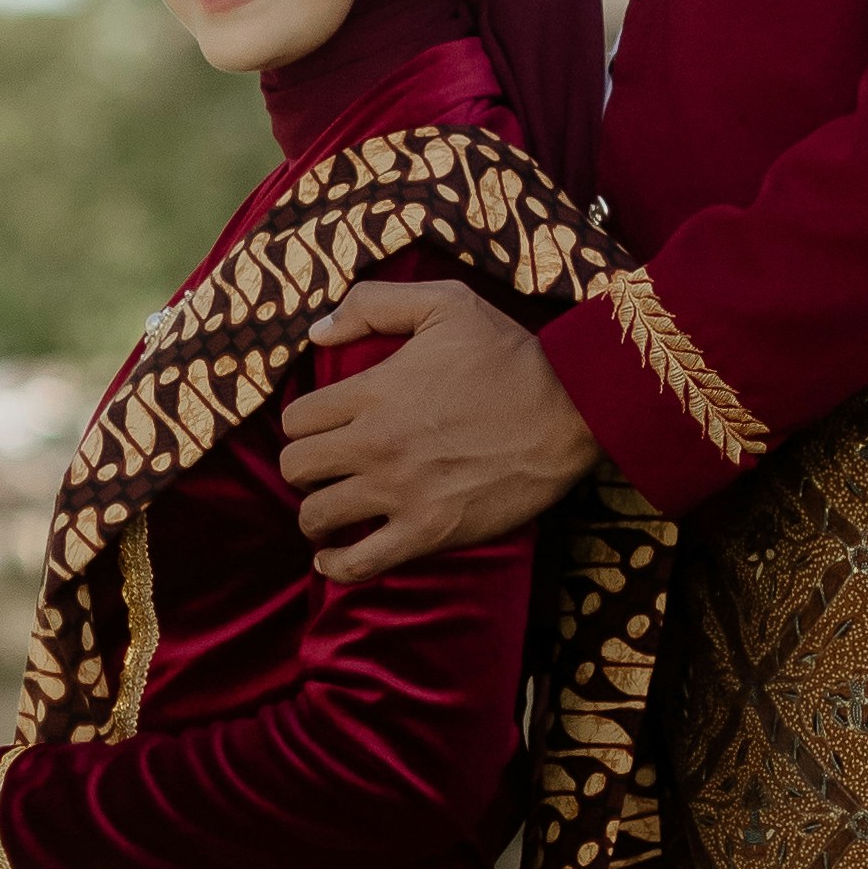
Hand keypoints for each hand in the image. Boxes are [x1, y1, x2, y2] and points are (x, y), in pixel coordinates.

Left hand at [276, 280, 598, 586]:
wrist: (572, 409)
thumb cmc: (511, 355)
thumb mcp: (445, 303)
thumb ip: (372, 305)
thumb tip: (316, 332)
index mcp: (373, 391)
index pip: (295, 420)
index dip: (305, 426)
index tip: (325, 430)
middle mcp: (376, 444)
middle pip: (296, 468)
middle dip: (306, 468)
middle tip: (329, 468)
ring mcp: (400, 492)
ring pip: (316, 517)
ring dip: (318, 515)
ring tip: (334, 509)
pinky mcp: (428, 532)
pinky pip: (357, 563)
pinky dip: (336, 565)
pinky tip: (333, 556)